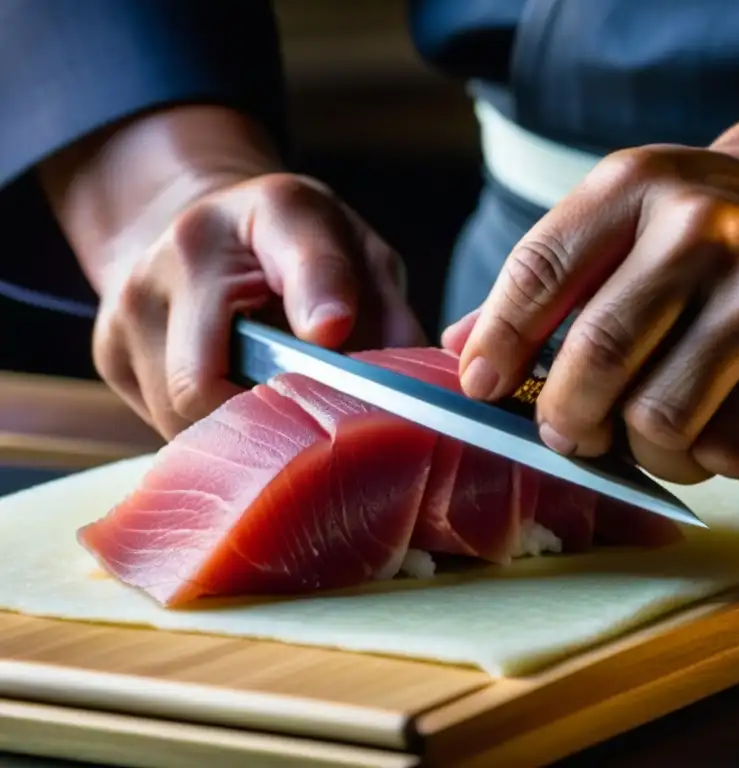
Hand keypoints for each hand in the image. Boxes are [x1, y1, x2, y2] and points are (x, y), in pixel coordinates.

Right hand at [94, 173, 424, 438]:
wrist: (203, 225)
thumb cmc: (299, 250)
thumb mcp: (360, 254)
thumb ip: (391, 312)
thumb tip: (424, 394)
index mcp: (273, 212)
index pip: (299, 256)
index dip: (317, 295)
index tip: (332, 331)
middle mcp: (183, 250)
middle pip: (208, 381)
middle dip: (263, 421)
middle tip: (310, 437)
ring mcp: (131, 302)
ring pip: (180, 416)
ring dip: (236, 433)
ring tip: (274, 417)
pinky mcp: (106, 348)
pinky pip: (160, 423)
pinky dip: (207, 430)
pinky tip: (237, 406)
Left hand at [447, 147, 738, 485]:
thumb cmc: (701, 233)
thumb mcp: (621, 217)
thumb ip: (544, 281)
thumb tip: (461, 356)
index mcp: (645, 188)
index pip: (541, 272)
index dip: (498, 342)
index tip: (479, 388)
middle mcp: (713, 236)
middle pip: (600, 359)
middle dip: (565, 415)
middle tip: (568, 428)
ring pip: (663, 426)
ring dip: (642, 447)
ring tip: (650, 425)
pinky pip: (734, 459)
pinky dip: (708, 461)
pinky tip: (712, 426)